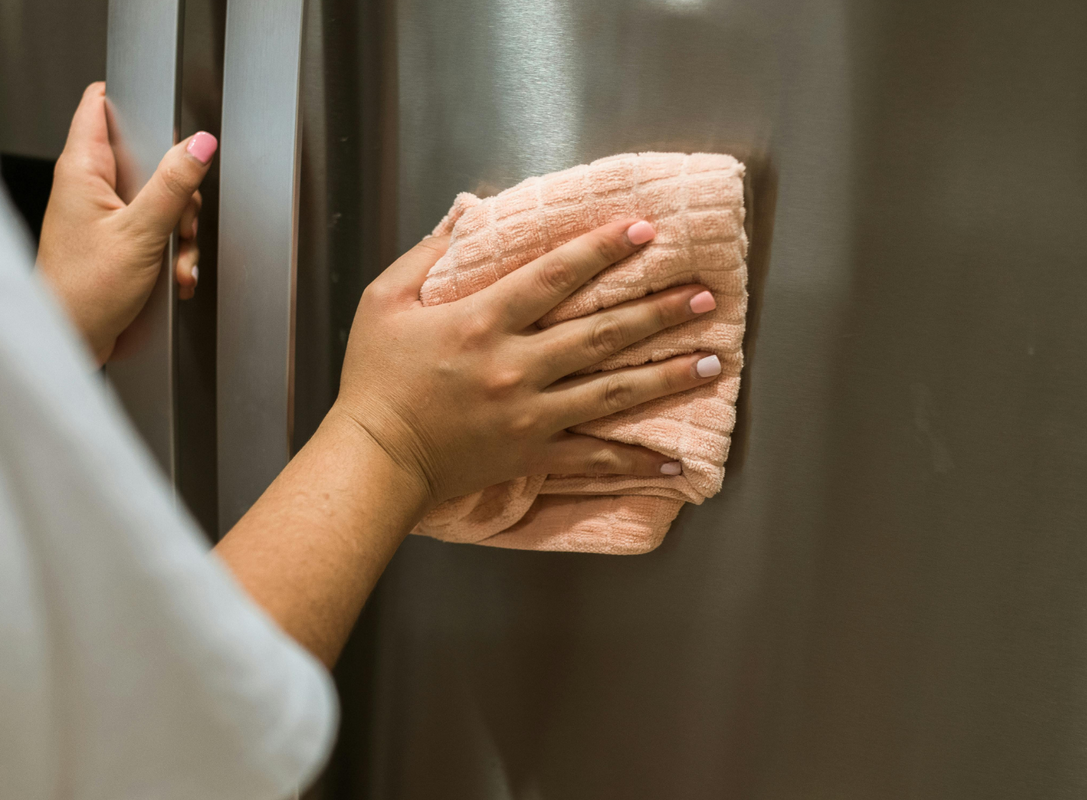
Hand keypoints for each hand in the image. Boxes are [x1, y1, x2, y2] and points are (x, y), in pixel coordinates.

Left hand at [36, 82, 212, 363]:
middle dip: (176, 191)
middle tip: (178, 217)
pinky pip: (155, 232)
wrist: (72, 341)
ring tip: (174, 258)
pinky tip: (173, 274)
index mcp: (83, 169)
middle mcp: (89, 187)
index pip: (100, 105)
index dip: (135, 103)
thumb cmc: (82, 292)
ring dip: (178, 231)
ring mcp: (102, 215)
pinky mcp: (115, 243)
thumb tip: (199, 144)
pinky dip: (171, 253)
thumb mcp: (140, 233)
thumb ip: (172, 185)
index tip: (168, 122)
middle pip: (148, 158)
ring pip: (158, 200)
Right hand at [330, 218, 722, 506]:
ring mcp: (529, 413)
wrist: (376, 458)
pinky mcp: (532, 452)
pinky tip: (675, 462)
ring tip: (712, 359)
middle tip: (704, 296)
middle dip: (657, 311)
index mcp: (481, 321)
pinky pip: (593, 458)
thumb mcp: (384, 301)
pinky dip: (635, 461)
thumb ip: (428, 255)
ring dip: (666, 374)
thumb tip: (467, 212)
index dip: (602, 249)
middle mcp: (515, 366)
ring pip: (612, 390)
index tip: (645, 230)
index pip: (554, 275)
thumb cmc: (374, 378)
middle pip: (601, 332)